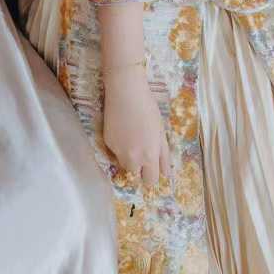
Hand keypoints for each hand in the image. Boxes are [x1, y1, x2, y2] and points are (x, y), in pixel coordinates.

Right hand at [103, 67, 172, 186]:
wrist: (126, 92)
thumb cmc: (149, 109)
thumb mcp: (161, 132)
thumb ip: (164, 156)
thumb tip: (166, 174)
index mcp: (149, 156)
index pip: (151, 181)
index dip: (152, 175)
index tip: (152, 168)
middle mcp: (132, 157)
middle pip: (135, 175)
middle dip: (139, 167)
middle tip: (142, 150)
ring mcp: (118, 151)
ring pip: (124, 164)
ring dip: (129, 159)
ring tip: (132, 139)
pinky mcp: (107, 143)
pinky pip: (115, 152)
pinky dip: (119, 147)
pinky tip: (122, 130)